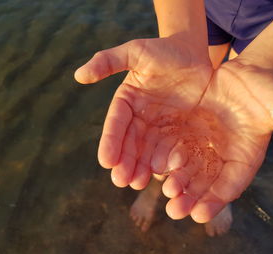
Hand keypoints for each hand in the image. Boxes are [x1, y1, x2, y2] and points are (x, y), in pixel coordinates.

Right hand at [74, 37, 212, 189]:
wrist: (193, 54)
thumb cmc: (163, 50)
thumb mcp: (135, 52)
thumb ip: (108, 61)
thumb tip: (79, 76)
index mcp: (126, 102)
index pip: (116, 124)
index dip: (110, 142)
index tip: (105, 161)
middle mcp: (140, 118)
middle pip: (130, 143)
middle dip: (125, 162)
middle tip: (122, 181)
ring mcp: (160, 127)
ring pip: (148, 151)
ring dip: (142, 168)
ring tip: (139, 184)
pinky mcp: (178, 132)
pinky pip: (171, 149)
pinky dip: (166, 163)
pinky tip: (164, 176)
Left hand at [160, 59, 272, 222]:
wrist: (245, 71)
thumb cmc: (268, 91)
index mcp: (245, 158)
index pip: (230, 186)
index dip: (216, 200)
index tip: (199, 214)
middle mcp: (222, 156)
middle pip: (205, 183)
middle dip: (190, 198)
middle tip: (175, 209)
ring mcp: (204, 145)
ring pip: (187, 169)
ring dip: (175, 182)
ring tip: (163, 191)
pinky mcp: (189, 132)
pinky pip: (175, 149)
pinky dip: (166, 159)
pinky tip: (153, 167)